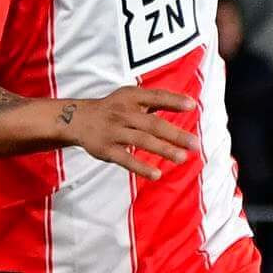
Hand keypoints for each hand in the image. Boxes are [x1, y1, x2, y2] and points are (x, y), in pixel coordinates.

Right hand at [58, 85, 198, 179]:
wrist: (77, 119)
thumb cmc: (113, 108)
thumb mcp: (130, 97)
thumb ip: (156, 100)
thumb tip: (188, 103)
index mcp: (131, 97)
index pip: (155, 97)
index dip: (173, 101)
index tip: (191, 106)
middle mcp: (123, 113)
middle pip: (152, 124)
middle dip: (174, 134)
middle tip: (195, 144)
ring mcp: (114, 132)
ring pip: (142, 141)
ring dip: (163, 150)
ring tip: (182, 158)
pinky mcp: (106, 149)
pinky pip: (125, 159)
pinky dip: (141, 167)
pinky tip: (156, 175)